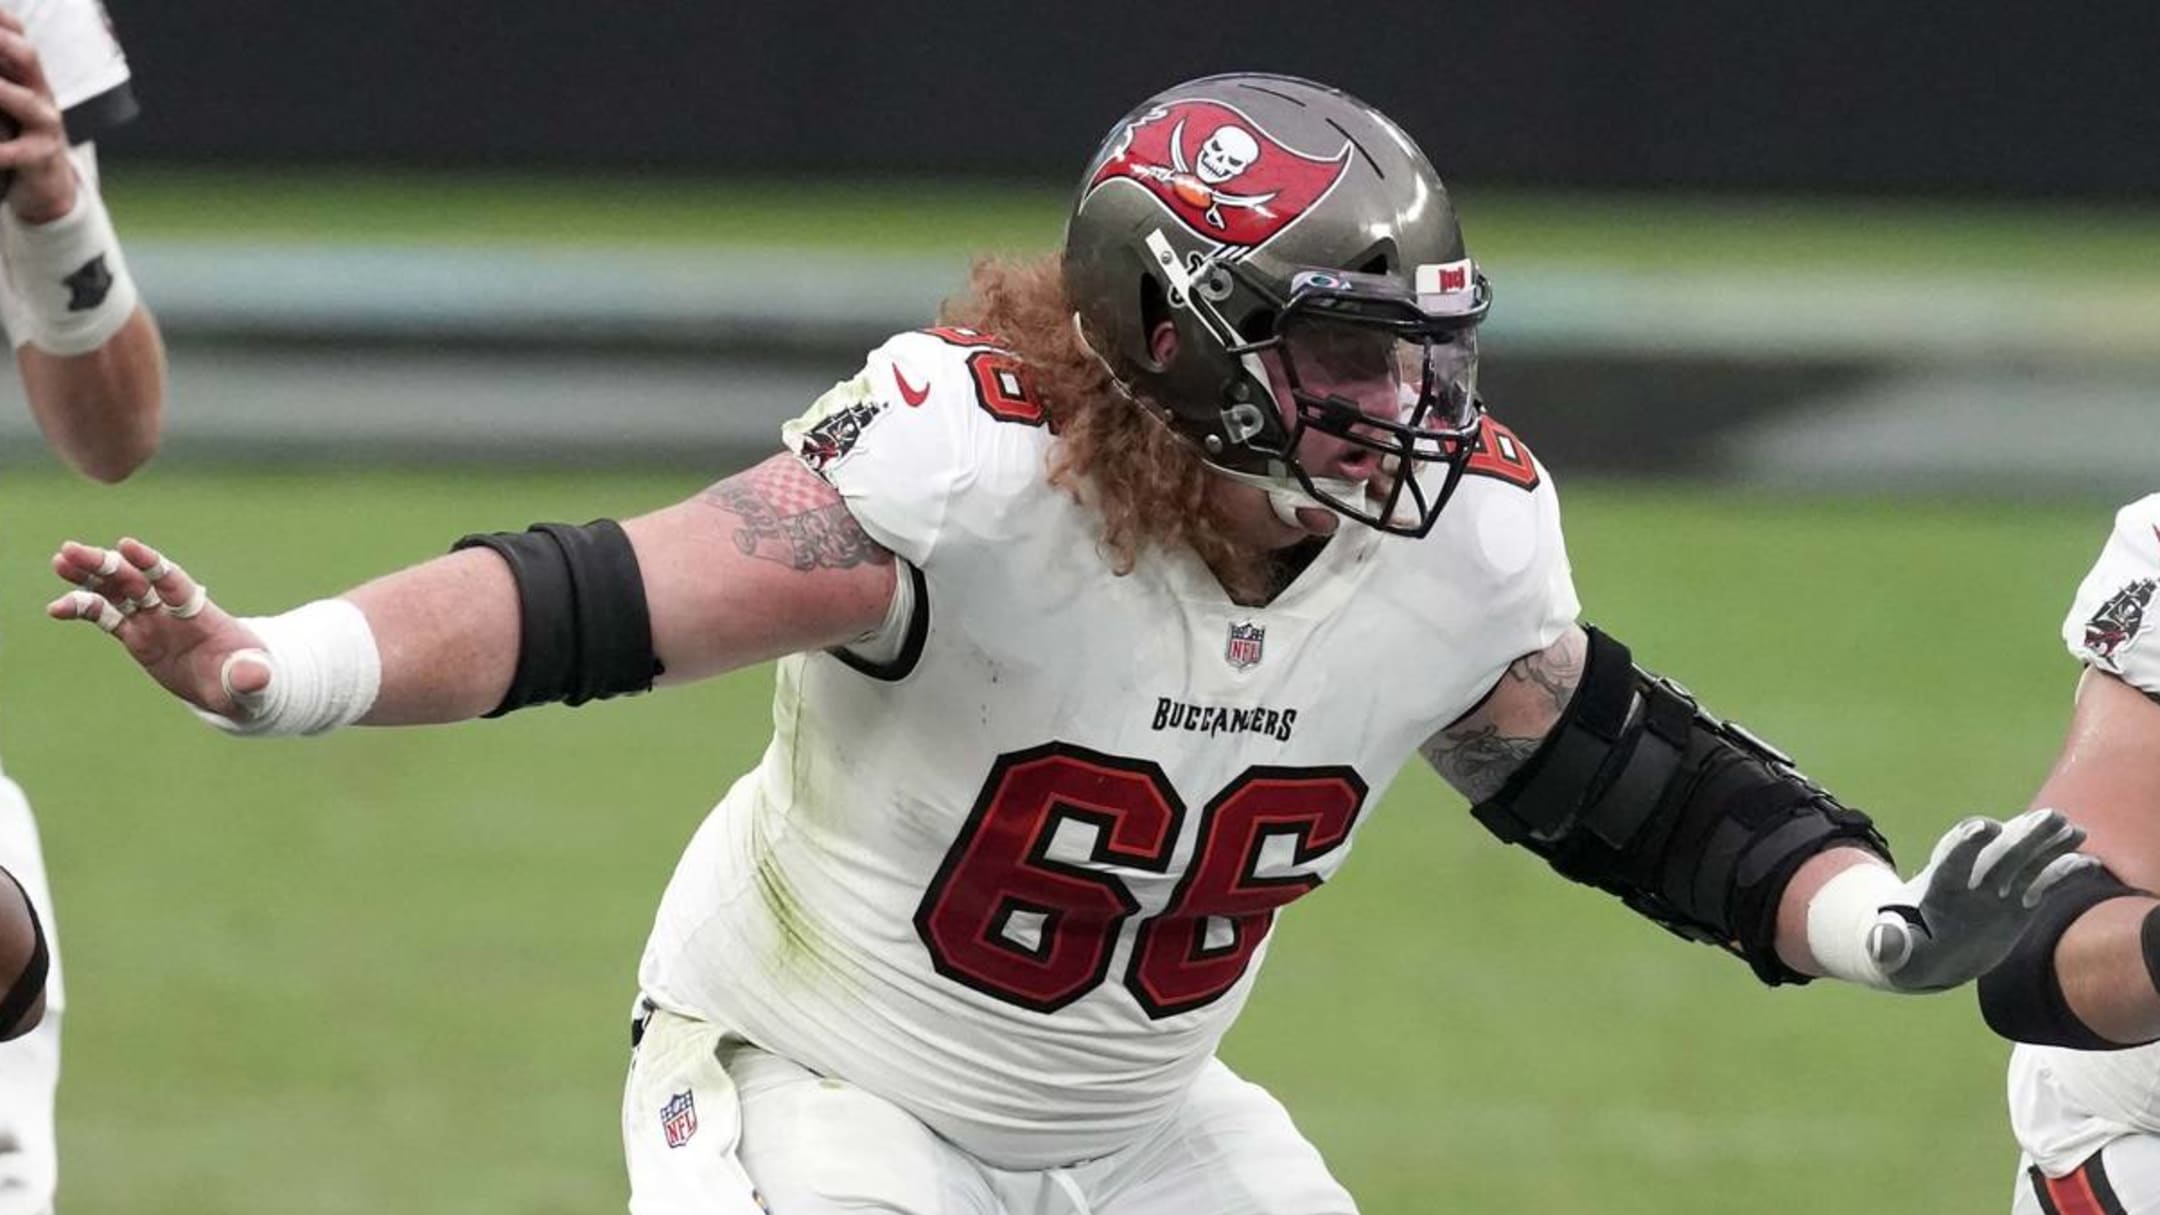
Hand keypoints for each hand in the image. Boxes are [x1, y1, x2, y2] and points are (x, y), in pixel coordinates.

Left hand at [0, 8, 76, 222]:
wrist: (49, 181)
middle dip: (1, 42)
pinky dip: (2, 152)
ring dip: (2, 92)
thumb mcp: (10, 98)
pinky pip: (18, 152)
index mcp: (29, 75)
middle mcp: (41, 93)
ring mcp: (45, 124)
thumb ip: (3, 75)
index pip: (17, 35)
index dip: (2, 22)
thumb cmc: (19, 131)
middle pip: (28, 57)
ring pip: (24, 102)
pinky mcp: (41, 155)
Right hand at [48, 538, 268, 720]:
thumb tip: (255, 676)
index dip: (151, 564)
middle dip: (105, 564)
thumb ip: (252, 677)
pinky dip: (83, 609)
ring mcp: (152, 621)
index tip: (126, 544)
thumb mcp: (255, 682)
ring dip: (88, 577)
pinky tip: (56, 608)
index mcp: (200, 612)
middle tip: (70, 549)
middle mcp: (171, 610)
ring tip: (59, 561)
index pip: (172, 581)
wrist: (234, 686)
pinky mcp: (138, 636)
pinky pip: (106, 618)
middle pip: (135, 580)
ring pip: (116, 592)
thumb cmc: (248, 678)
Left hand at [1868, 809, 2096, 991]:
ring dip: (2047, 843)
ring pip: (2024, 860)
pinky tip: (2088, 864)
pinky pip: (2043, 884)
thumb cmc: (1905, 951)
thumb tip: (1881, 943)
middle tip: (2050, 817)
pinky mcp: (2019, 904)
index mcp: (1937, 888)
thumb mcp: (1892, 952)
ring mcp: (1997, 891)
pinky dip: (2064, 873)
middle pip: (1997, 852)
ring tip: (2075, 829)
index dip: (1966, 843)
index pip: (1951, 859)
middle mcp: (1971, 882)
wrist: (1927, 952)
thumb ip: (1888, 945)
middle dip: (2021, 834)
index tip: (1985, 826)